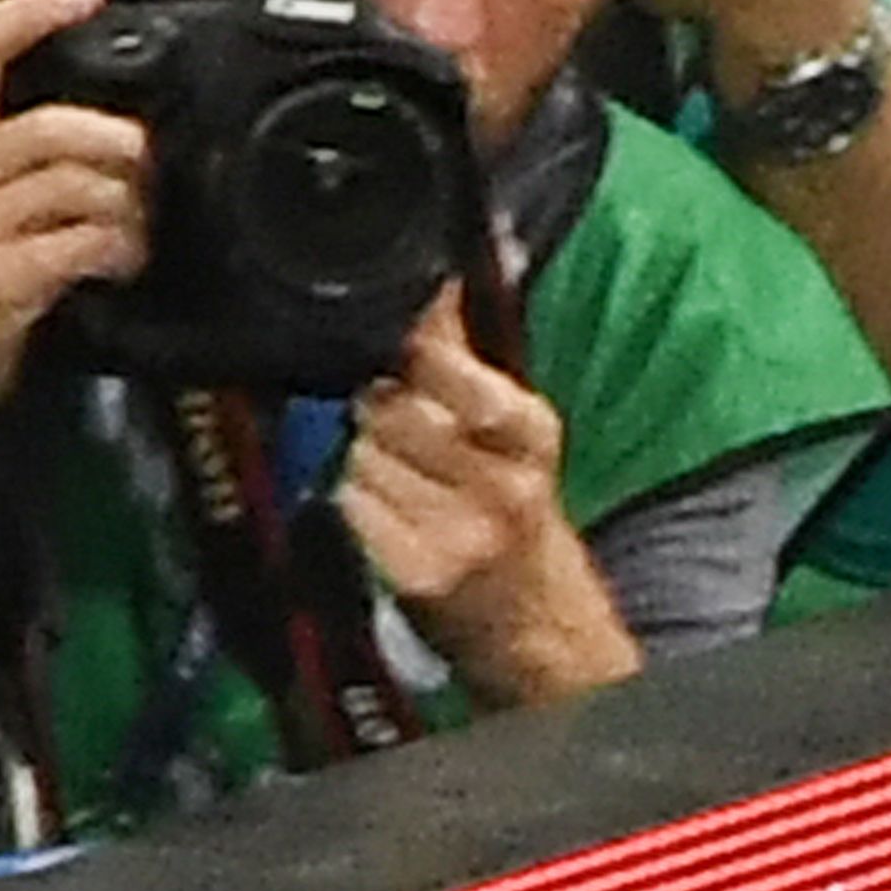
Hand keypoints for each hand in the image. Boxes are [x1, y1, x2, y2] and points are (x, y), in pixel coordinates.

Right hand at [0, 0, 146, 451]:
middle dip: (123, 145)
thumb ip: (25, 155)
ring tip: (138, 231)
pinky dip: (122, 250)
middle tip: (148, 173)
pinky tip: (122, 264)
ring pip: (80, 184)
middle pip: (54, 125)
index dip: (31, 14)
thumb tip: (119, 126)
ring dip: (132, 207)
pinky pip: (85, 245)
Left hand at [342, 296, 634, 709]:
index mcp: (531, 431)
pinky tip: (390, 518)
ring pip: (360, 453)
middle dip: (381, 414)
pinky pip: (348, 504)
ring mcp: (458, 530)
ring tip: (404, 484)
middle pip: (386, 407)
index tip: (406, 360)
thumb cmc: (520, 512)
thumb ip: (470, 347)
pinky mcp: (416, 570)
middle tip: (406, 439)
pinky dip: (355, 506)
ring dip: (365, 462)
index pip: (441, 362)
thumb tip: (451, 263)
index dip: (411, 354)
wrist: (542, 627)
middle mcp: (501, 481)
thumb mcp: (518, 429)